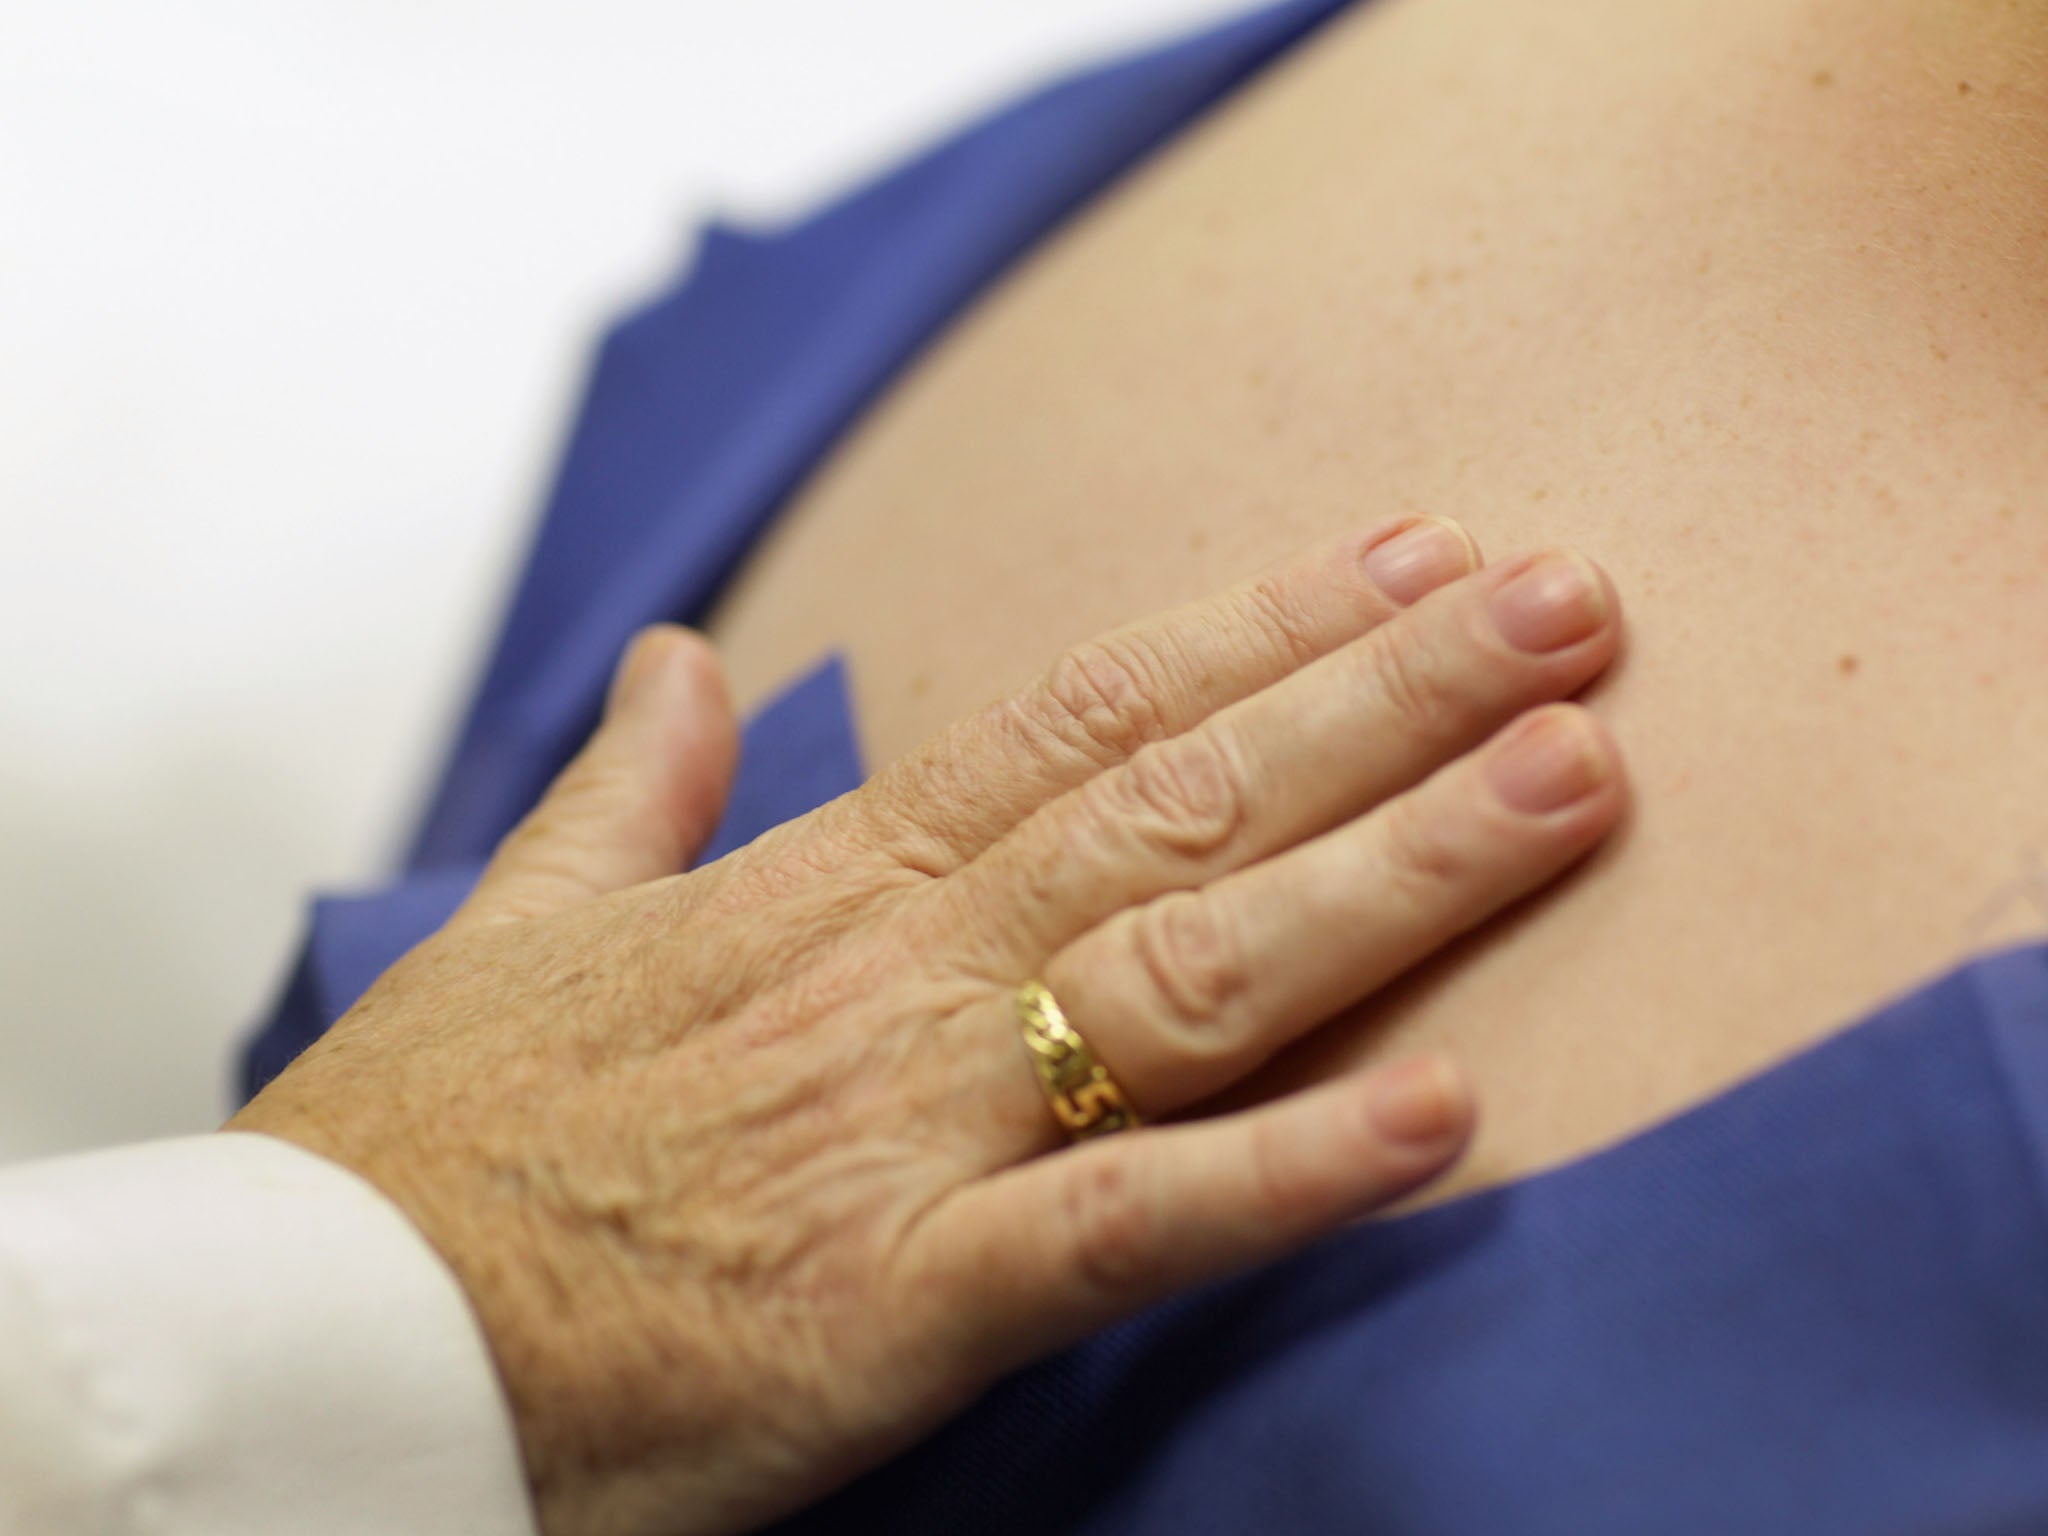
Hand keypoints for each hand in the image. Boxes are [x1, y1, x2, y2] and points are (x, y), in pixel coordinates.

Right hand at [228, 518, 1625, 1535]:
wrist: (318, 1345)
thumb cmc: (428, 1140)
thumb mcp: (522, 926)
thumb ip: (632, 791)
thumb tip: (676, 662)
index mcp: (820, 888)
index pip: (1081, 716)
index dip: (1258, 630)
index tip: (1407, 552)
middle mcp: (892, 981)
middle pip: (1178, 805)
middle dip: (1388, 699)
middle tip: (1573, 608)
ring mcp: (903, 1132)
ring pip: (1187, 976)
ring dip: (1392, 873)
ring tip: (1569, 782)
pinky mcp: (892, 1307)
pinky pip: (1119, 1228)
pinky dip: (1282, 1172)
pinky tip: (1443, 1111)